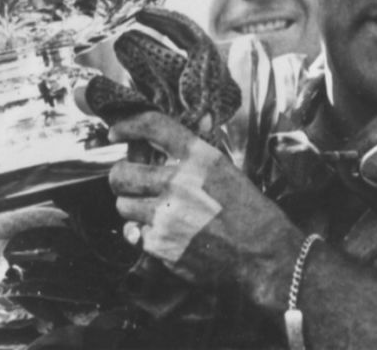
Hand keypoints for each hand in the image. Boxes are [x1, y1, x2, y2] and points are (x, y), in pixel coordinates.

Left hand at [107, 111, 304, 309]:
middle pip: (121, 173)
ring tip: (152, 210)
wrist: (261, 252)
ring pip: (123, 205)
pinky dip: (146, 234)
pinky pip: (136, 234)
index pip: (151, 126)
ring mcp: (166, 216)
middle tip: (131, 182)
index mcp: (198, 157)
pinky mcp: (160, 245)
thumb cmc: (247, 209)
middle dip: (121, 177)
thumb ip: (195, 150)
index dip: (127, 126)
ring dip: (133, 207)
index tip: (115, 134)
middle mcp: (178, 183)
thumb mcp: (225, 168)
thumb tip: (185, 123)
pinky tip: (166, 233)